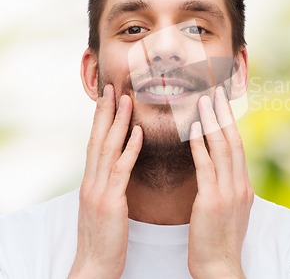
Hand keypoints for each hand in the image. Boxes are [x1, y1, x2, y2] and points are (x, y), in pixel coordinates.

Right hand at [69, 85, 142, 278]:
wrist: (94, 267)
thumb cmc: (105, 238)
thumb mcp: (104, 206)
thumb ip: (109, 184)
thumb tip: (119, 166)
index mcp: (91, 182)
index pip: (96, 143)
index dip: (102, 119)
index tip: (109, 98)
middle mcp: (91, 181)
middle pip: (98, 138)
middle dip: (106, 111)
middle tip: (113, 87)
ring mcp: (98, 191)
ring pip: (108, 148)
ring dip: (118, 122)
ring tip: (126, 99)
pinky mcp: (110, 203)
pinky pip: (121, 170)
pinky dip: (130, 148)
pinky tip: (139, 132)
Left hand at [188, 86, 253, 278]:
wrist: (220, 267)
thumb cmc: (220, 240)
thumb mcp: (231, 209)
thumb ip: (227, 186)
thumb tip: (220, 169)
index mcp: (244, 186)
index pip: (238, 146)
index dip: (230, 123)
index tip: (222, 105)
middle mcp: (240, 184)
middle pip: (233, 140)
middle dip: (223, 115)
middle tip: (215, 92)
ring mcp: (229, 192)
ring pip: (222, 148)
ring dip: (211, 122)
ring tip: (203, 101)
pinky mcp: (212, 200)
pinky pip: (206, 166)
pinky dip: (199, 145)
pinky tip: (191, 129)